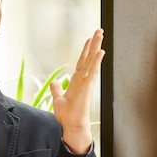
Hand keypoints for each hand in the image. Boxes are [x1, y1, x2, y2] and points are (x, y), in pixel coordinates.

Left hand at [50, 29, 104, 153]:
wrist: (71, 125)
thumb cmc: (67, 116)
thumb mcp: (58, 99)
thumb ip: (57, 89)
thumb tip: (55, 82)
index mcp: (77, 81)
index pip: (82, 62)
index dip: (85, 50)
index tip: (89, 39)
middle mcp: (83, 80)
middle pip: (89, 58)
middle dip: (94, 44)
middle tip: (99, 31)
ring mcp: (86, 82)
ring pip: (92, 61)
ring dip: (96, 47)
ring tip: (100, 34)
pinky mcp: (88, 87)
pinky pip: (93, 71)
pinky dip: (96, 61)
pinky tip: (100, 51)